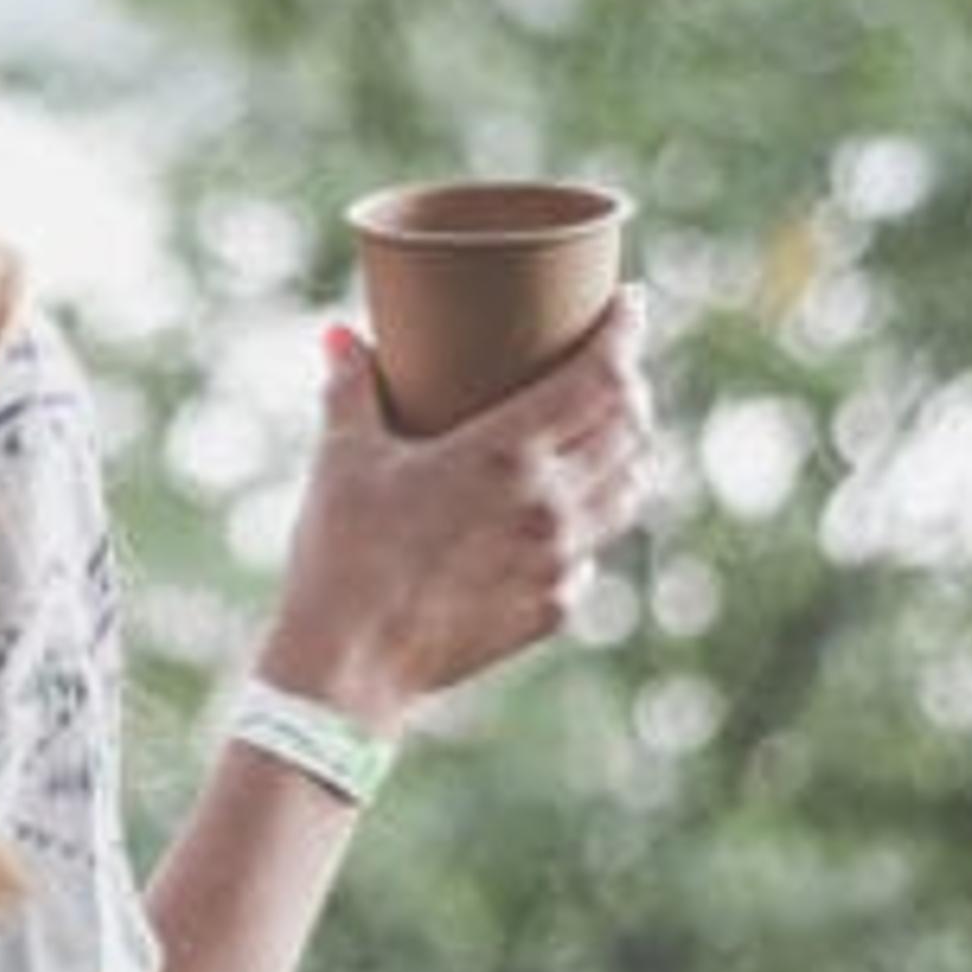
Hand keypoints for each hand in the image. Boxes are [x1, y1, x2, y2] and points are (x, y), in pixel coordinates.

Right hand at [257, 289, 655, 731]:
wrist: (349, 667)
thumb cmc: (341, 556)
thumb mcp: (342, 459)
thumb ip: (350, 388)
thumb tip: (339, 334)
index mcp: (506, 454)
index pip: (600, 378)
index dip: (625, 333)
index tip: (632, 304)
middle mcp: (551, 505)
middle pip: (629, 427)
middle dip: (631, 384)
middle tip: (612, 360)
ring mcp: (561, 561)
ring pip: (629, 489)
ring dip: (629, 449)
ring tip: (609, 427)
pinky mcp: (556, 607)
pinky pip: (595, 548)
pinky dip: (593, 516)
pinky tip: (567, 509)